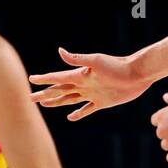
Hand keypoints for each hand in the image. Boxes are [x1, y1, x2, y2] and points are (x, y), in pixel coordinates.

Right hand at [28, 48, 150, 121]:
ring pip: (69, 99)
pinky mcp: (102, 102)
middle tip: (31, 97)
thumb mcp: (96, 61)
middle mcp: (83, 84)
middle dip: (45, 94)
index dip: (44, 79)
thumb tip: (60, 51)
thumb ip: (78, 59)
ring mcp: (92, 94)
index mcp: (80, 75)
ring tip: (44, 104)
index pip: (57, 78)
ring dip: (57, 102)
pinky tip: (70, 117)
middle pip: (60, 91)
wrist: (137, 74)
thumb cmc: (118, 66)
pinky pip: (87, 109)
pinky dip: (78, 113)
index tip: (31, 79)